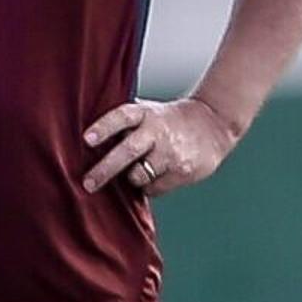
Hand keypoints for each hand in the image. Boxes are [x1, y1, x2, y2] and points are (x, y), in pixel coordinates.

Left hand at [83, 96, 237, 197]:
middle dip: (105, 169)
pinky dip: (149, 187)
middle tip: (87, 183)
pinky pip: (154, 188)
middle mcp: (157, 131)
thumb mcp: (148, 112)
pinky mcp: (182, 171)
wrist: (214, 125)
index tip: (86, 139)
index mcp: (145, 114)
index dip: (104, 127)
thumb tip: (87, 143)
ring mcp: (171, 153)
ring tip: (139, 170)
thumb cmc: (169, 121)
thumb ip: (125, 124)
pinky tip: (158, 175)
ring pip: (139, 176)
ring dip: (132, 179)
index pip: (122, 117)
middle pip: (127, 151)